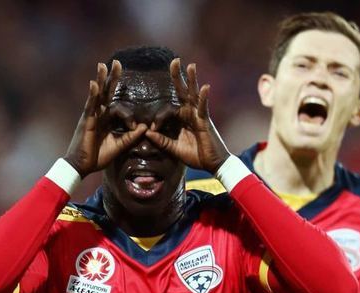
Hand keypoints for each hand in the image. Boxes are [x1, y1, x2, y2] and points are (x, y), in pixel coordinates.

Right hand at [65, 60, 147, 176]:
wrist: (82, 166)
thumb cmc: (98, 156)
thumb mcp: (119, 146)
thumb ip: (131, 137)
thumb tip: (145, 127)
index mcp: (105, 120)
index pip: (117, 106)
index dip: (129, 113)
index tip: (135, 126)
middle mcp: (98, 114)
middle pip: (106, 93)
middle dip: (111, 78)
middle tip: (117, 62)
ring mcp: (91, 116)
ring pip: (97, 95)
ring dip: (100, 79)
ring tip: (102, 65)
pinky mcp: (86, 121)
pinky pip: (90, 106)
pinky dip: (92, 95)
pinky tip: (94, 84)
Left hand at [146, 59, 229, 173]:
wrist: (213, 165)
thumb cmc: (196, 156)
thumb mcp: (174, 149)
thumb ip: (161, 141)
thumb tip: (146, 132)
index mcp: (182, 119)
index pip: (168, 110)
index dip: (159, 118)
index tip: (152, 129)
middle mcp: (191, 114)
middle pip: (183, 92)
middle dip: (178, 76)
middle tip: (174, 60)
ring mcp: (199, 116)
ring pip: (194, 95)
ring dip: (192, 80)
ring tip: (191, 65)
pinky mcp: (206, 122)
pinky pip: (204, 108)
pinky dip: (204, 98)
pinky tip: (205, 87)